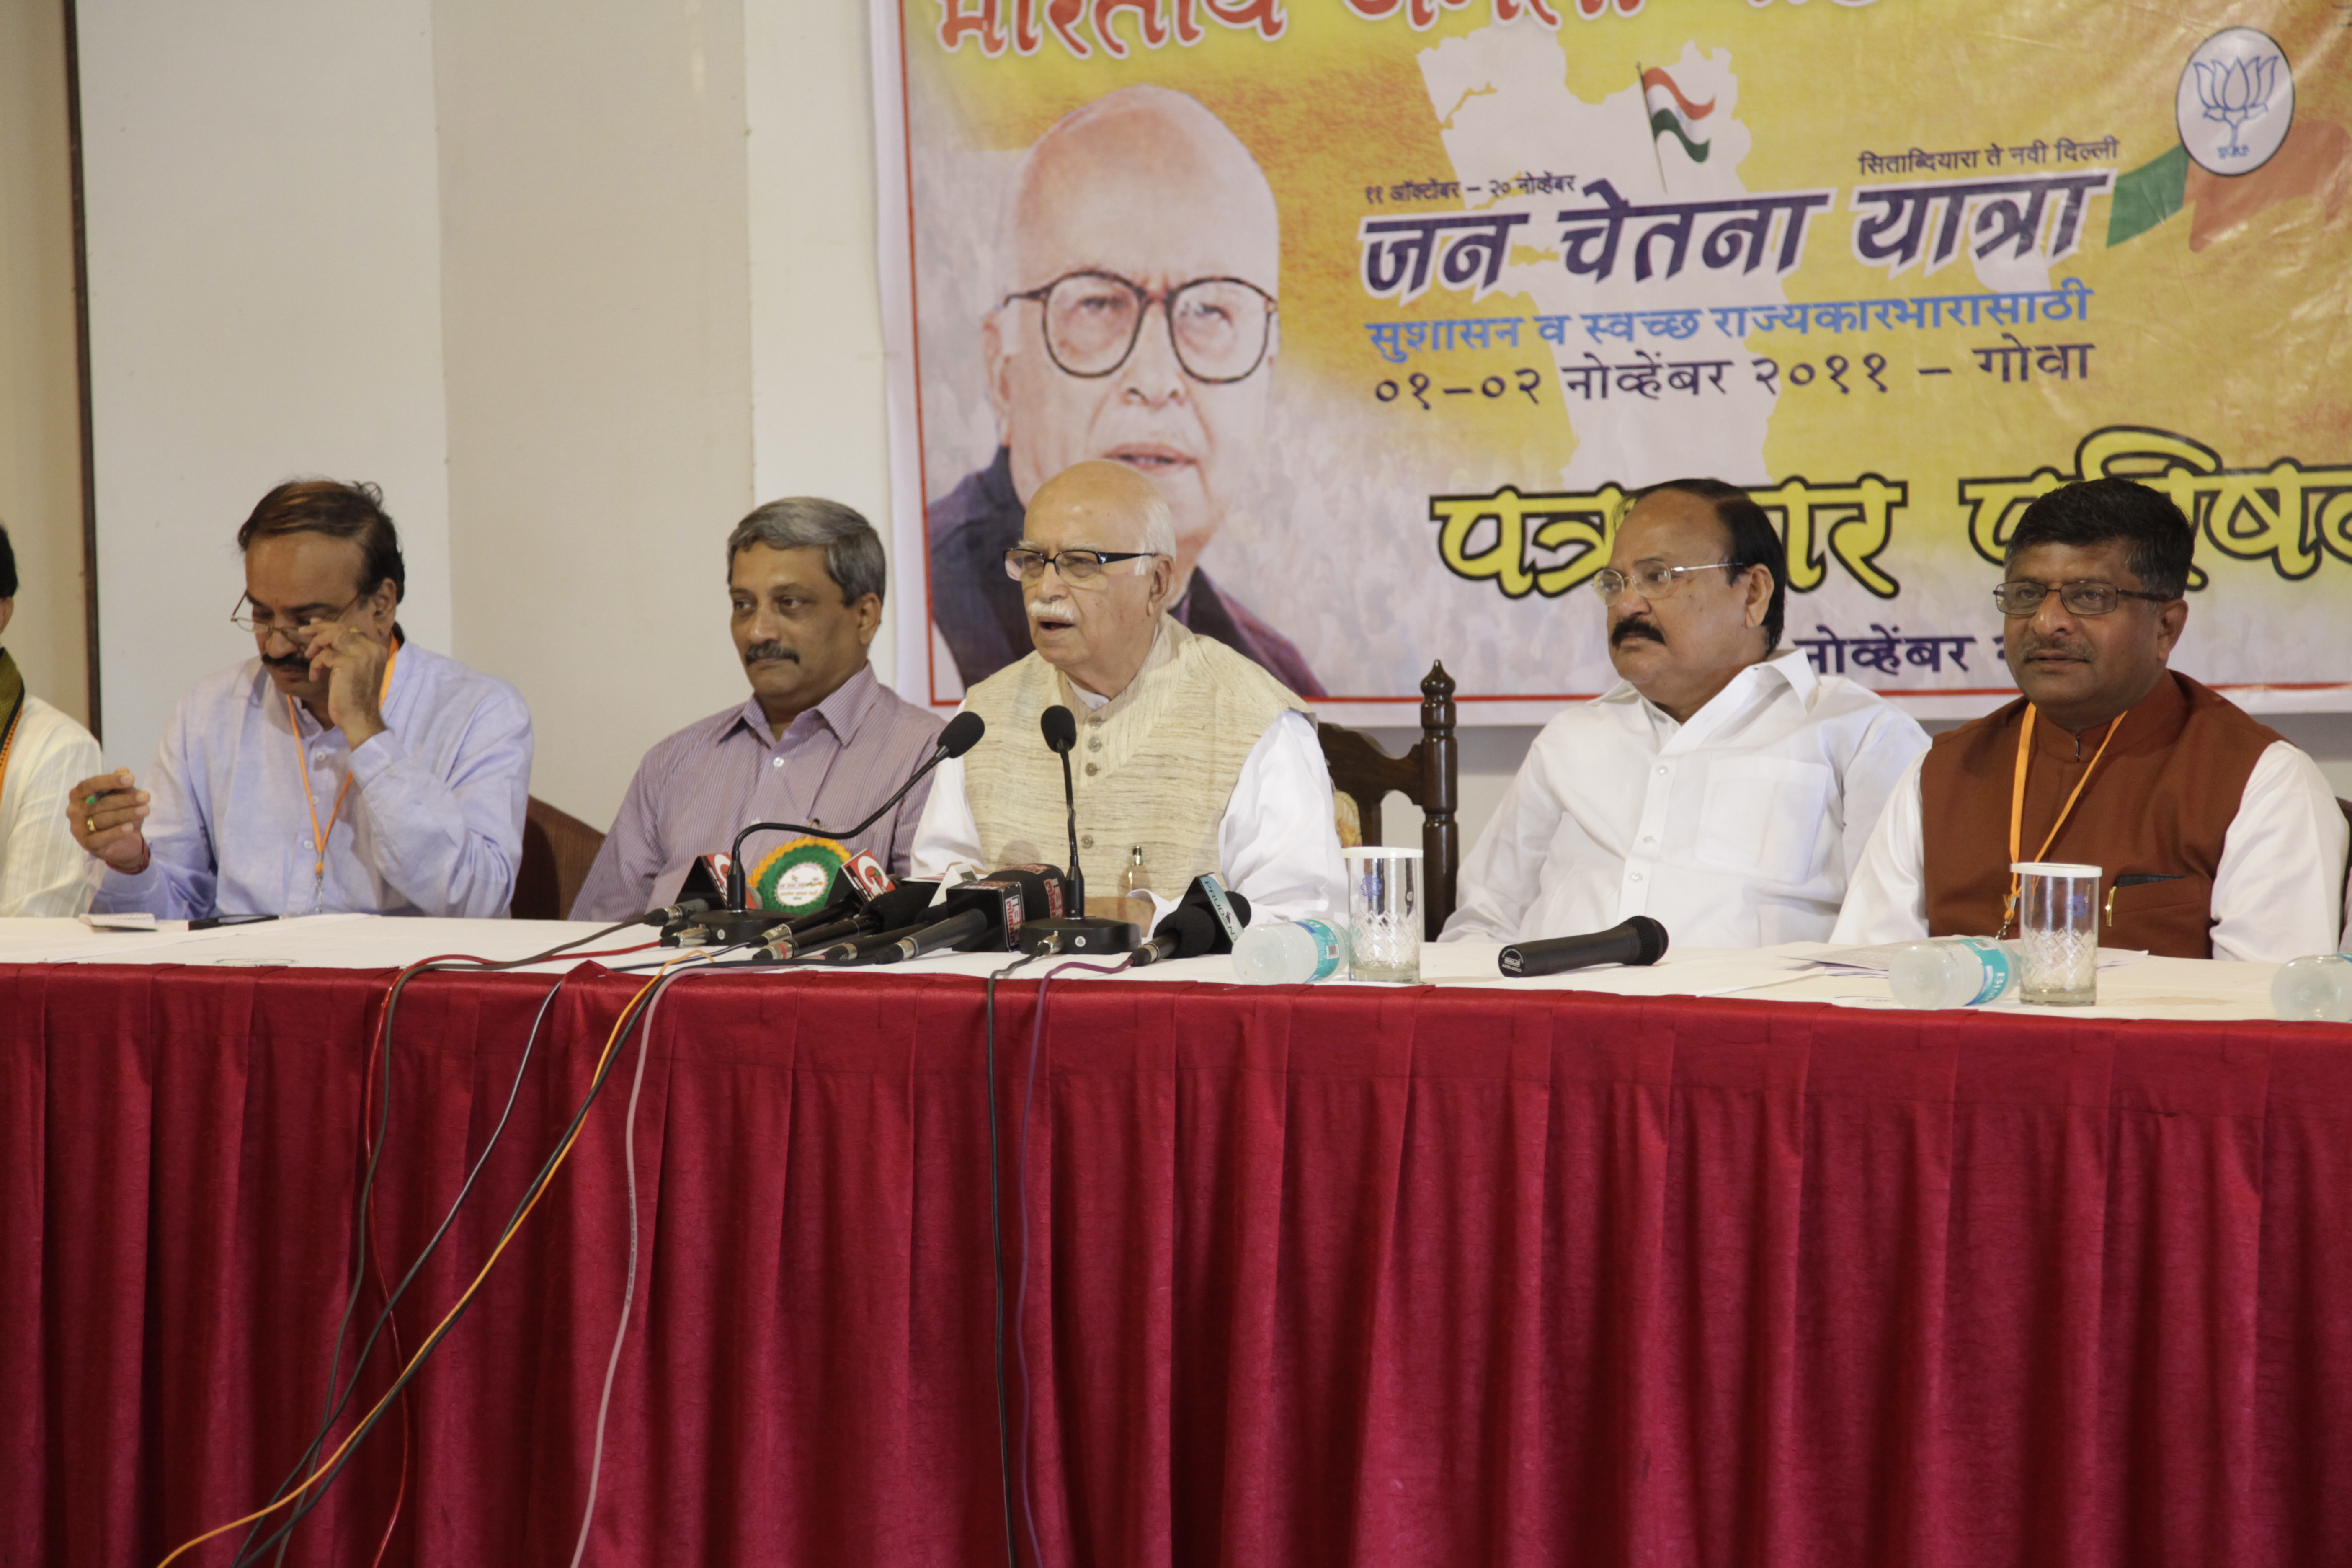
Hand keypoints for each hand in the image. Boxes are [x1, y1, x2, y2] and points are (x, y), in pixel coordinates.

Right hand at [68, 767, 151, 872]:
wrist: (122, 841)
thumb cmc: (118, 812)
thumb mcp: (122, 797)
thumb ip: (120, 785)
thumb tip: (123, 770)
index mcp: (78, 794)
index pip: (91, 785)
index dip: (110, 781)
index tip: (131, 778)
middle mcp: (74, 810)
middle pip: (100, 803)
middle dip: (126, 799)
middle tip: (146, 797)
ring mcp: (78, 828)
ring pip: (103, 819)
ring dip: (127, 814)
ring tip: (146, 810)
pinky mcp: (87, 844)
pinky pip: (101, 838)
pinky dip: (116, 833)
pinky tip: (130, 827)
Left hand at [301, 621, 389, 748]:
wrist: (360, 718)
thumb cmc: (355, 698)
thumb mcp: (353, 670)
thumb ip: (347, 653)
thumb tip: (327, 636)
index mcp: (376, 649)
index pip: (351, 630)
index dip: (330, 625)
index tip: (315, 624)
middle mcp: (371, 648)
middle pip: (341, 629)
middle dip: (319, 628)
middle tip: (303, 631)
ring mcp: (361, 654)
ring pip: (332, 636)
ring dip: (316, 643)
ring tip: (309, 654)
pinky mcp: (348, 663)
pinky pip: (324, 655)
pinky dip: (316, 665)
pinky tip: (315, 677)